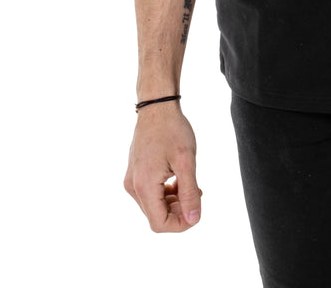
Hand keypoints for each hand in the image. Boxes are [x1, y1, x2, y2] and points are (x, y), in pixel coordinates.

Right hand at [124, 104, 201, 231]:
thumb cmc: (172, 129)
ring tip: (191, 184)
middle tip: (198, 193)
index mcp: (144, 185)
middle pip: (157, 216)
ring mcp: (132, 180)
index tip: (197, 210)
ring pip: (154, 206)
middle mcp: (133, 186)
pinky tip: (179, 179)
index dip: (180, 224)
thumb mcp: (186, 161)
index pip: (159, 223)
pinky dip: (167, 193)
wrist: (157, 106)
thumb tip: (194, 220)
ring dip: (174, 202)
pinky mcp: (135, 173)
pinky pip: (151, 194)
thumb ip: (189, 192)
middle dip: (179, 211)